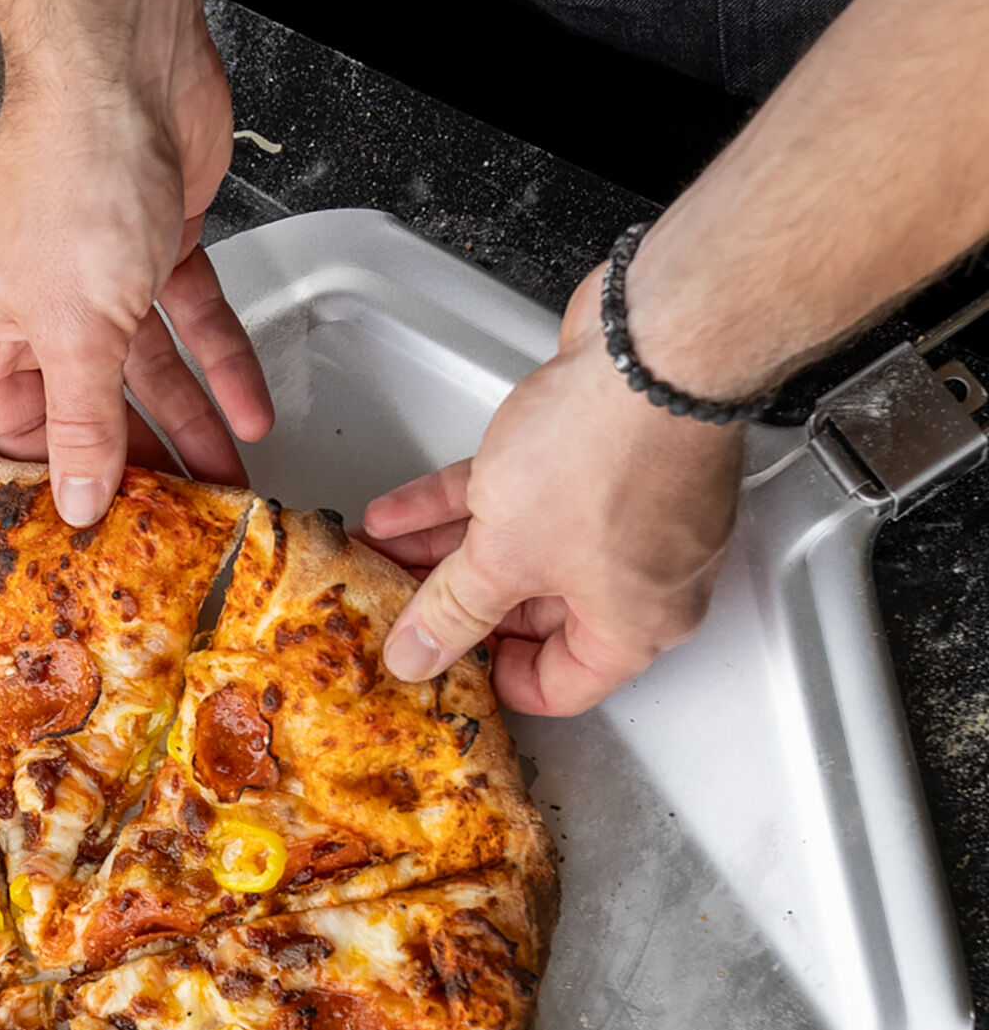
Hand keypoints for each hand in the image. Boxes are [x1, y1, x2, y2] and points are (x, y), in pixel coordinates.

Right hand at [0, 36, 272, 524]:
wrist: (125, 64)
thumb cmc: (69, 172)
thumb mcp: (76, 332)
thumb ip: (84, 423)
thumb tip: (77, 499)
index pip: (19, 427)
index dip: (60, 476)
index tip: (100, 524)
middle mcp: (36, 301)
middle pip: (93, 403)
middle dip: (141, 457)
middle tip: (177, 514)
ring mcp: (99, 271)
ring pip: (150, 368)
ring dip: (193, 421)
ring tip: (228, 479)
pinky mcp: (155, 242)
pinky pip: (191, 320)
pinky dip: (222, 361)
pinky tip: (249, 407)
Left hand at [358, 267, 744, 716]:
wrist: (652, 343)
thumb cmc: (610, 454)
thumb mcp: (505, 557)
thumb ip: (454, 614)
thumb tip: (417, 658)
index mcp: (638, 625)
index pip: (561, 687)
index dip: (492, 681)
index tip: (438, 668)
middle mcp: (640, 577)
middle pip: (528, 615)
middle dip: (450, 608)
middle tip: (393, 613)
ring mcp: (622, 513)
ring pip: (515, 550)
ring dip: (440, 554)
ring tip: (377, 560)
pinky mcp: (596, 456)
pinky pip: (516, 498)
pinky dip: (456, 506)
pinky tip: (395, 512)